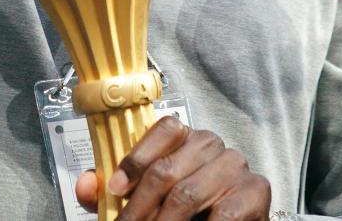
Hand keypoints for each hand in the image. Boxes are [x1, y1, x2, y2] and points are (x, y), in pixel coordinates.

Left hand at [73, 117, 271, 220]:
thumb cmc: (187, 212)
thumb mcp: (147, 201)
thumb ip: (115, 192)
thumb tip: (86, 185)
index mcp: (185, 138)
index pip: (163, 129)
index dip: (135, 159)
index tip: (115, 190)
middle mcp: (211, 144)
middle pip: (167, 169)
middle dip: (141, 208)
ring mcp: (235, 165)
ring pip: (188, 193)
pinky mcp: (255, 191)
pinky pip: (223, 213)